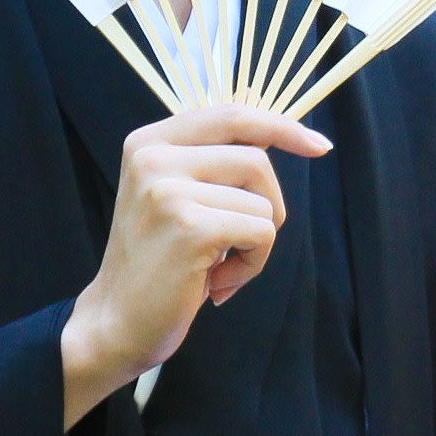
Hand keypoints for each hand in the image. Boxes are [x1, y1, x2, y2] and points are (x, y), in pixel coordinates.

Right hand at [59, 105, 332, 427]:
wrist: (117, 321)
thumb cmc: (159, 264)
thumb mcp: (178, 198)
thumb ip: (214, 164)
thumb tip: (282, 131)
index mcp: (150, 142)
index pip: (232, 114)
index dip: (282, 127)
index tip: (318, 144)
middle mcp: (153, 158)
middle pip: (257, 160)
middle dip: (268, 207)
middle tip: (240, 244)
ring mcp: (168, 190)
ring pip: (263, 204)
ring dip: (256, 246)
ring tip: (219, 268)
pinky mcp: (189, 226)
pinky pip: (261, 234)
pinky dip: (252, 265)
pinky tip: (217, 283)